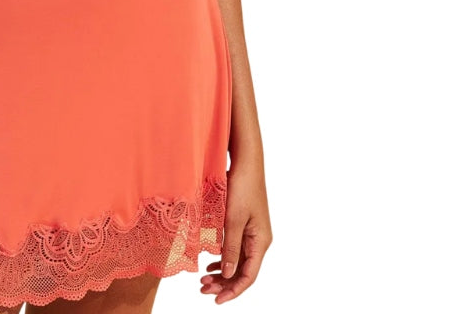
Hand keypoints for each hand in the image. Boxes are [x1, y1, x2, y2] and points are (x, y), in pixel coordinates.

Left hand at [200, 161, 271, 303]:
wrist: (246, 163)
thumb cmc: (242, 188)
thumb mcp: (233, 219)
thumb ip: (230, 247)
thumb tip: (227, 274)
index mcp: (260, 242)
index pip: (248, 276)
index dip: (233, 291)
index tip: (216, 300)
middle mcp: (259, 241)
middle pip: (242, 271)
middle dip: (224, 284)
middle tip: (203, 289)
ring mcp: (252, 233)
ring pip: (238, 261)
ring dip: (222, 273)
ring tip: (203, 281)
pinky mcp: (244, 224)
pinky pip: (235, 249)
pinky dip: (223, 259)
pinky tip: (211, 264)